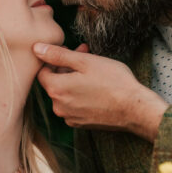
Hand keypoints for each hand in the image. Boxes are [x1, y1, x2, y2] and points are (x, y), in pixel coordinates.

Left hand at [33, 43, 167, 140]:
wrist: (135, 109)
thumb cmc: (113, 82)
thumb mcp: (85, 62)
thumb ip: (58, 55)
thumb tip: (36, 48)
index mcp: (56, 89)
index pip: (42, 71)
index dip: (54, 58)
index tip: (70, 51)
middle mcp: (58, 106)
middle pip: (55, 82)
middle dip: (67, 67)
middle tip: (85, 55)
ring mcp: (69, 117)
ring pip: (65, 93)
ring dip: (74, 80)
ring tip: (94, 70)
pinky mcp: (81, 124)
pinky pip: (74, 105)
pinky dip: (81, 95)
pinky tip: (97, 88)